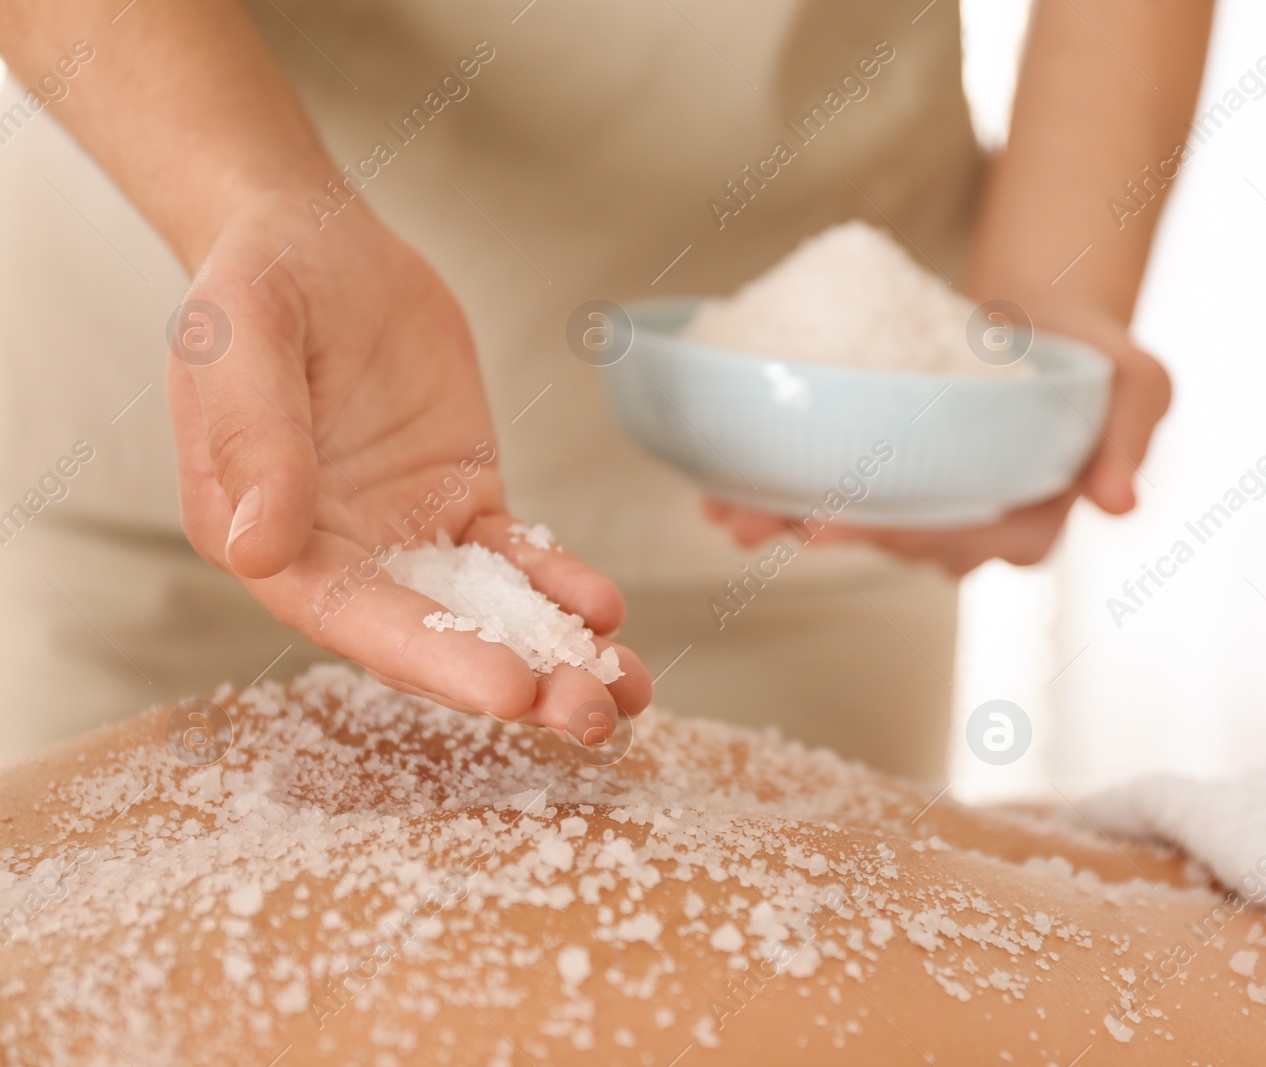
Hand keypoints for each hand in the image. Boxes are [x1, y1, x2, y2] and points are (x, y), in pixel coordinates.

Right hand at [169, 193, 650, 729]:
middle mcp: (338, 555)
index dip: (433, 659)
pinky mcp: (462, 500)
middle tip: (592, 717)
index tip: (510, 690)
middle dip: (515, 682)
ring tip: (630, 690)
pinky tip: (607, 609)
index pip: (353, 618)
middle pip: (431, 638)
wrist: (320, 238)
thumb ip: (255, 438)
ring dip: (556, 654)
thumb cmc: (260, 281)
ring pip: (487, 612)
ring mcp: (408, 533)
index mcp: (268, 539)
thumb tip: (258, 548)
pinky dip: (562, 585)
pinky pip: (517, 557)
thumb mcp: (243, 337)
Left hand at [704, 312, 1169, 576]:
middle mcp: (968, 534)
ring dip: (787, 527)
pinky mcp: (881, 484)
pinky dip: (775, 497)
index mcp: (1030, 527)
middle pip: (895, 543)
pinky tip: (721, 492)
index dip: (912, 539)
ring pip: (850, 528)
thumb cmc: (1093, 353)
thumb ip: (1132, 435)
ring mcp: (919, 513)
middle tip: (781, 521)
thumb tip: (1120, 501)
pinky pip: (827, 497)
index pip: (968, 544)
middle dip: (835, 536)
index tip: (862, 525)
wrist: (1040, 315)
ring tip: (728, 517)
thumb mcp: (1139, 382)